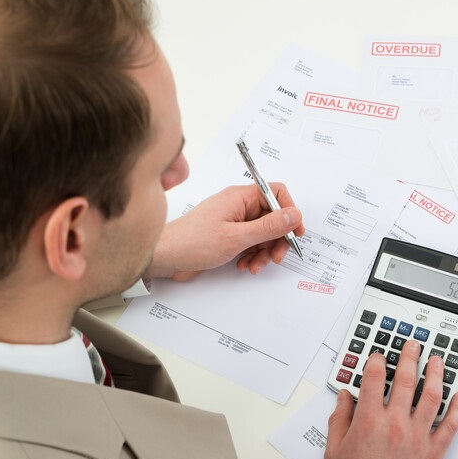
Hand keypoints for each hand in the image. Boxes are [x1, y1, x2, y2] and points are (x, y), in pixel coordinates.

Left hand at [145, 183, 303, 280]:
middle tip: (277, 256)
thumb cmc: (190, 242)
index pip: (276, 193)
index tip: (295, 232)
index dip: (289, 212)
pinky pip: (250, 243)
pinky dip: (252, 255)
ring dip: (264, 252)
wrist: (163, 257)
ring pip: (262, 234)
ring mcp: (233, 221)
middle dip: (277, 239)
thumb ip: (268, 227)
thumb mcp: (236, 237)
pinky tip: (243, 265)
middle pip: (272, 217)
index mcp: (240, 197)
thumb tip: (293, 216)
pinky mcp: (228, 235)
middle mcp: (238, 206)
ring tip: (255, 265)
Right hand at [324, 340, 457, 458]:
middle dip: (410, 357)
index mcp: (369, 422)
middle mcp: (395, 425)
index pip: (375, 378)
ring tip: (437, 361)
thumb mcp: (334, 454)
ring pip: (432, 396)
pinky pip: (451, 425)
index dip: (377, 361)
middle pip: (406, 380)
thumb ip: (338, 421)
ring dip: (436, 374)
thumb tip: (343, 398)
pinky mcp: (434, 452)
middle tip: (413, 345)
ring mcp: (418, 437)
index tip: (379, 356)